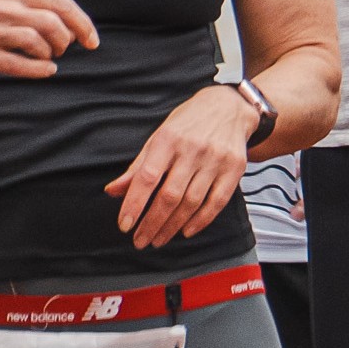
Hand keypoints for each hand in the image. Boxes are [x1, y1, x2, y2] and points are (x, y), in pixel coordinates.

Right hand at [0, 0, 98, 84]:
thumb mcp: (9, 4)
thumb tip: (78, 28)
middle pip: (53, 23)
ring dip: (50, 55)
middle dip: (66, 41)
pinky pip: (19, 63)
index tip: (92, 41)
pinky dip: (39, 70)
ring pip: (37, 41)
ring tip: (48, 59)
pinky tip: (47, 71)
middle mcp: (1, 6)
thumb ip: (40, 9)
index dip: (83, 24)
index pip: (61, 3)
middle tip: (61, 51)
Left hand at [111, 85, 259, 250]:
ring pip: (192, 202)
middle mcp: (193, 149)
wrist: (230, 106)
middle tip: (140, 241)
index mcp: (169, 140)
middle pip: (170, 195)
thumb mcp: (159, 137)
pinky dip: (201, 221)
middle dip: (152, 223)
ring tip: (159, 239)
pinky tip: (186, 231)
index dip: (134, 204)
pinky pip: (217, 202)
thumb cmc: (188, 123)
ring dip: (173, 226)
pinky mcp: (235, 168)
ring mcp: (216, 159)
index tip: (125, 225)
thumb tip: (113, 191)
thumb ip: (137, 167)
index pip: (147, 177)